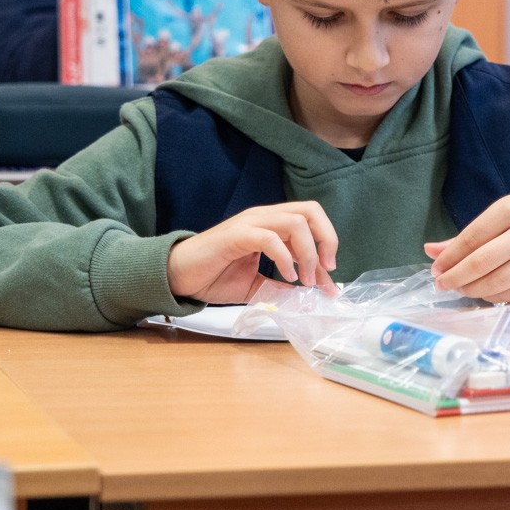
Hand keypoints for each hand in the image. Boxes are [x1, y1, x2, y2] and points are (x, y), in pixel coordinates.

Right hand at [166, 202, 339, 303]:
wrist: (179, 276)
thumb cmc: (214, 276)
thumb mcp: (257, 286)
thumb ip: (281, 288)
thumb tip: (307, 298)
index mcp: (271, 225)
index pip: (311, 222)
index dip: (327, 247)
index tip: (330, 279)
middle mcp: (264, 217)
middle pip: (310, 211)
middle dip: (327, 239)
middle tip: (325, 271)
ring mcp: (250, 223)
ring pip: (295, 221)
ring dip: (307, 252)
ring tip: (305, 279)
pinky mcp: (237, 235)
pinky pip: (270, 238)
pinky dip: (284, 258)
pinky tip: (286, 277)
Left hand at [425, 194, 509, 302]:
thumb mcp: (496, 217)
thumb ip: (464, 236)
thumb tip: (431, 251)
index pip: (472, 237)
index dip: (450, 257)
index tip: (436, 268)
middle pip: (482, 263)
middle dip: (456, 277)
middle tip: (441, 283)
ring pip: (496, 282)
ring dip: (471, 290)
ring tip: (458, 288)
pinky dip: (490, 296)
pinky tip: (480, 292)